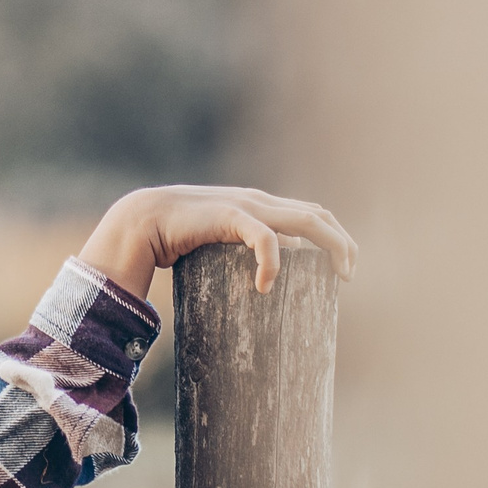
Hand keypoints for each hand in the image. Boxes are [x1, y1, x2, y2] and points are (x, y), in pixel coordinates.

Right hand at [79, 185, 356, 298]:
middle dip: (342, 244)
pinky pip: (265, 238)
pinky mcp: (229, 215)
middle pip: (318, 215)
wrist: (139, 221)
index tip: (341, 269)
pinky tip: (266, 286)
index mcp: (259, 206)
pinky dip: (273, 262)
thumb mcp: (218, 245)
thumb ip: (241, 252)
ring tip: (338, 276)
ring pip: (307, 220)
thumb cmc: (174, 238)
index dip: (334, 237)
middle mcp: (260, 201)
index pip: (311, 213)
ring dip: (331, 246)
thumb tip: (265, 283)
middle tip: (348, 276)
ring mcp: (247, 205)